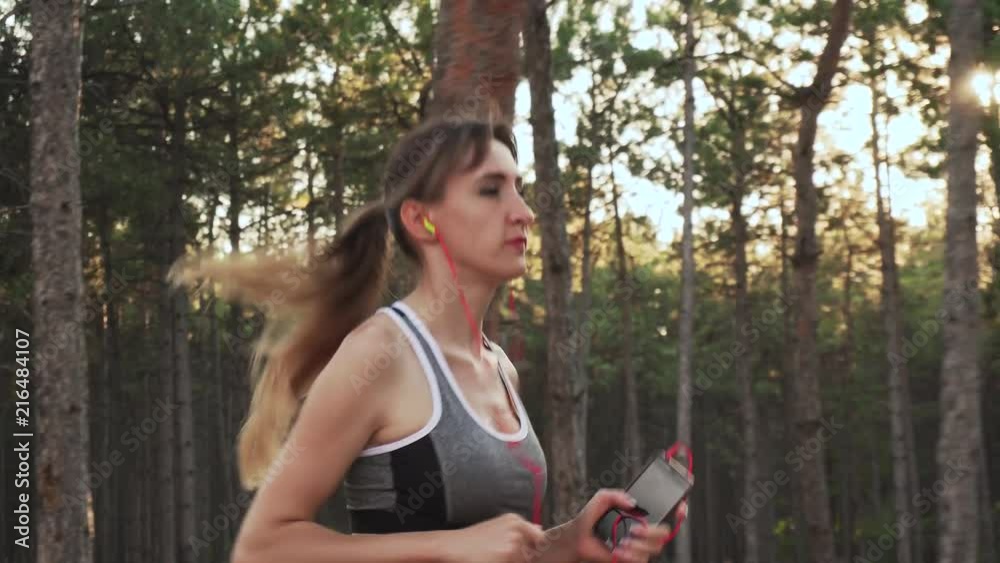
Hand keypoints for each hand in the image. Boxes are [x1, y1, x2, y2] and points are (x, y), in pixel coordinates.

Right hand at [442, 512, 546, 562]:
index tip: (529, 551)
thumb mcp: (499, 526)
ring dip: (512, 561)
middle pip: (531, 552)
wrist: (453, 546)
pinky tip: (491, 559)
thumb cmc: (474, 539)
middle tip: (499, 553)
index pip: (539, 537)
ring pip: (523, 561)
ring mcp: (512, 544)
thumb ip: (522, 528)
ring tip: (493, 556)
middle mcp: (517, 530)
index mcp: (515, 520)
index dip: (535, 547)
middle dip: (521, 557)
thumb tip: (540, 530)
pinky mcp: (506, 557)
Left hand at [557, 490, 685, 562]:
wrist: (578, 537)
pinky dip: (630, 556)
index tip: (680, 508)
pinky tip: (618, 551)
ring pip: (654, 548)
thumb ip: (616, 494)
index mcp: (641, 514)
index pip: (667, 512)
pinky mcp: (632, 558)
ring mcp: (640, 545)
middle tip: (636, 530)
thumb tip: (633, 503)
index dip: (680, 510)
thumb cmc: (591, 517)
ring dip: (639, 546)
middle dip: (653, 532)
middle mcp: (644, 530)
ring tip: (622, 543)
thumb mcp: (601, 499)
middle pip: (664, 532)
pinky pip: (641, 560)